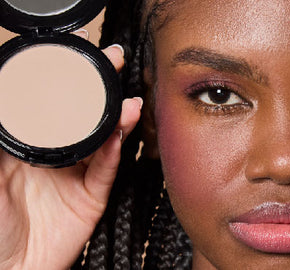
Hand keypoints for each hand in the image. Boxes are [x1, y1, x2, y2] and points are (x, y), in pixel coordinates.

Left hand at [0, 30, 141, 269]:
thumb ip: (1, 130)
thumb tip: (2, 89)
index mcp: (24, 144)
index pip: (49, 103)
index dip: (65, 77)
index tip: (78, 53)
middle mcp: (52, 155)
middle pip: (82, 115)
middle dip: (100, 88)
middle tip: (114, 62)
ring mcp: (73, 176)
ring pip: (101, 140)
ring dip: (117, 119)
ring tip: (129, 102)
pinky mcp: (90, 198)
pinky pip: (105, 171)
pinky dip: (113, 152)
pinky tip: (118, 135)